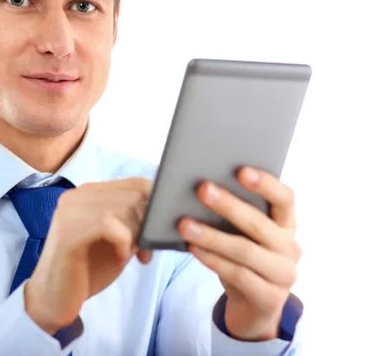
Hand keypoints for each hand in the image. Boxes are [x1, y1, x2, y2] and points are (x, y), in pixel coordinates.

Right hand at [24, 178, 153, 333]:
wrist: (53, 300)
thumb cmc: (86, 270)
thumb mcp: (116, 241)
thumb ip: (133, 222)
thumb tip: (164, 212)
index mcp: (88, 193)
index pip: (134, 182)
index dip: (155, 204)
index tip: (159, 229)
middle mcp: (77, 195)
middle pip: (133, 195)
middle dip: (146, 224)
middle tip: (143, 251)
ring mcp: (70, 210)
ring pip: (124, 208)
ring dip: (135, 235)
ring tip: (130, 255)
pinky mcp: (68, 230)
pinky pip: (110, 224)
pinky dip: (123, 243)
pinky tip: (118, 259)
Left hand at [177, 167, 300, 340]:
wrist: (253, 305)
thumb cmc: (242, 256)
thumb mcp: (243, 233)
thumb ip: (234, 213)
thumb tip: (202, 187)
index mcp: (286, 223)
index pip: (284, 198)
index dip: (265, 183)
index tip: (240, 170)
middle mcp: (290, 247)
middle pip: (259, 223)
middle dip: (229, 205)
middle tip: (202, 189)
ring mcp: (283, 274)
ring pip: (245, 250)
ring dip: (211, 236)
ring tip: (184, 224)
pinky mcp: (269, 298)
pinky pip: (238, 275)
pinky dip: (213, 260)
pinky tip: (193, 248)